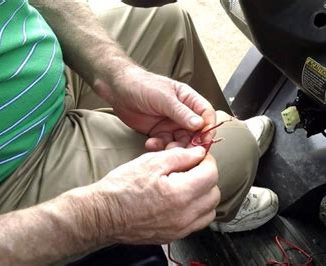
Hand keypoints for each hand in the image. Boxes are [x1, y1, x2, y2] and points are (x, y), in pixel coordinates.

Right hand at [84, 147, 219, 244]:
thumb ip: (180, 156)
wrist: (102, 214)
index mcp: (180, 193)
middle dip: (207, 178)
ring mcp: (180, 228)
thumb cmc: (121, 188)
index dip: (207, 161)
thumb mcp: (150, 162)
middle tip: (192, 169)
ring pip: (209, 211)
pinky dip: (197, 211)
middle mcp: (184, 215)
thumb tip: (198, 153)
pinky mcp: (174, 236)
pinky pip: (197, 223)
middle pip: (214, 194)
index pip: (211, 174)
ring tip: (188, 185)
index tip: (199, 157)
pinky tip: (182, 201)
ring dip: (205, 196)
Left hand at [95, 66, 216, 150]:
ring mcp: (171, 124)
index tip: (205, 140)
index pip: (206, 115)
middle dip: (192, 143)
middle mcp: (182, 114)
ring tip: (166, 149)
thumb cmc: (142, 85)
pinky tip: (151, 144)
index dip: (208, 128)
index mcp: (189, 100)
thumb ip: (182, 112)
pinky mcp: (158, 132)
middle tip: (186, 152)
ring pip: (181, 141)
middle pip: (196, 133)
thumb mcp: (164, 98)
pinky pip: (165, 144)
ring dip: (175, 148)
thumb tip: (200, 124)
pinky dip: (160, 148)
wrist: (118, 90)